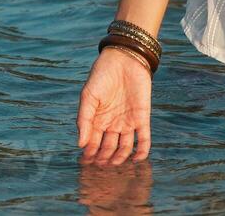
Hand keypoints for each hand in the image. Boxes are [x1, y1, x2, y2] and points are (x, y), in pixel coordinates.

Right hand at [77, 47, 152, 163]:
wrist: (124, 58)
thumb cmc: (102, 75)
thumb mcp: (88, 96)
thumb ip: (84, 119)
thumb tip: (80, 144)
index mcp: (98, 119)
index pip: (93, 142)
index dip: (89, 154)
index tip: (86, 162)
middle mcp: (112, 123)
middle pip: (108, 147)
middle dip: (103, 158)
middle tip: (99, 165)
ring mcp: (128, 121)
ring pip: (125, 147)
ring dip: (120, 157)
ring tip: (114, 163)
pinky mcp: (142, 117)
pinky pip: (144, 138)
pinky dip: (142, 151)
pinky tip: (137, 159)